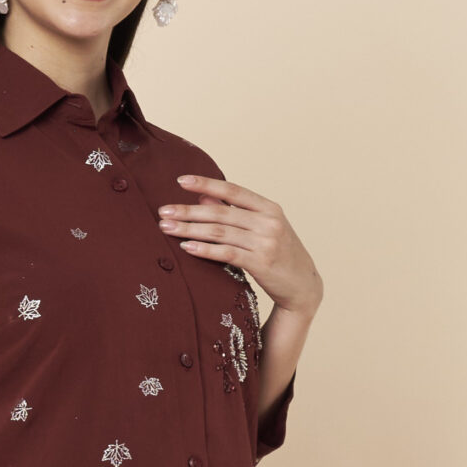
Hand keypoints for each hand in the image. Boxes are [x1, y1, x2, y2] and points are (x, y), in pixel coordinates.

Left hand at [159, 178, 322, 320]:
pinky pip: (226, 253)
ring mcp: (266, 242)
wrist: (303, 286)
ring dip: (189, 229)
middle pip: (221, 212)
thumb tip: (203, 197)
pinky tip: (186, 246)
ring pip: (220, 232)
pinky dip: (204, 249)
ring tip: (166, 228)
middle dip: (188, 211)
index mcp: (269, 207)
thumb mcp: (263, 228)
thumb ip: (235, 212)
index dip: (206, 183)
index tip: (180, 181)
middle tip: (163, 211)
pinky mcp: (261, 263)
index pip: (233, 189)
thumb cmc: (279, 254)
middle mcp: (269, 221)